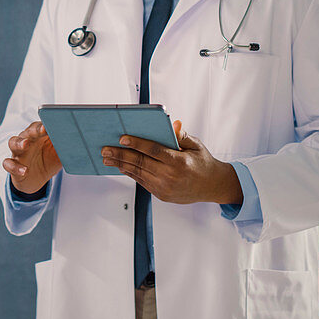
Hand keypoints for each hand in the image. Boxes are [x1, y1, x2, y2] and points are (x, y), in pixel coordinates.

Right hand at [2, 121, 61, 193]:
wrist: (36, 178)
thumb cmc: (48, 160)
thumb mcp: (60, 155)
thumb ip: (68, 148)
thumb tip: (81, 143)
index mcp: (39, 135)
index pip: (41, 126)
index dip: (46, 125)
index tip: (52, 125)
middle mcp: (27, 140)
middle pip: (28, 131)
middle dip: (34, 130)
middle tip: (41, 130)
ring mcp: (18, 152)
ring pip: (13, 142)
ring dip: (19, 142)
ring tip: (25, 145)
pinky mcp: (13, 165)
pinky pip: (8, 164)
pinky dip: (15, 167)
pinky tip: (24, 171)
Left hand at [100, 120, 242, 204]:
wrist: (212, 186)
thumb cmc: (203, 162)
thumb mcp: (196, 145)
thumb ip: (182, 136)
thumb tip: (173, 124)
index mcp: (179, 162)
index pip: (153, 150)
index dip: (136, 144)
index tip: (122, 138)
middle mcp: (170, 176)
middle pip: (141, 163)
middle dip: (121, 155)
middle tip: (105, 149)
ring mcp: (165, 187)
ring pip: (138, 173)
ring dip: (121, 165)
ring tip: (107, 158)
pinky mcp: (161, 194)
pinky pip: (142, 182)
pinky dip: (130, 173)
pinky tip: (121, 166)